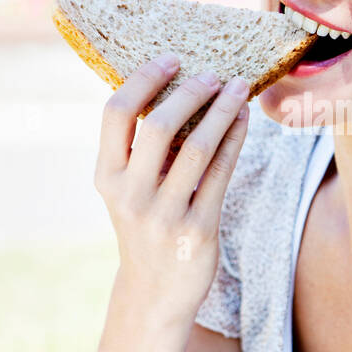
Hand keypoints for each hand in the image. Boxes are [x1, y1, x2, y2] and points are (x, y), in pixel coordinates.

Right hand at [94, 54, 250, 327]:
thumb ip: (140, 148)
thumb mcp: (128, 189)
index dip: (144, 79)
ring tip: (237, 87)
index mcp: (107, 176)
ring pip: (198, 147)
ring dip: (221, 110)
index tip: (170, 59)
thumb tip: (177, 85)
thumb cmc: (146, 226)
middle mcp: (130, 195)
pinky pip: (222, 173)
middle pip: (160, 125)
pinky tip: (244, 118)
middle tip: (212, 73)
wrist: (155, 293)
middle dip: (190, 91)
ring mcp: (165, 215)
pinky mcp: (198, 230)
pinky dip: (235, 138)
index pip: (116, 113)